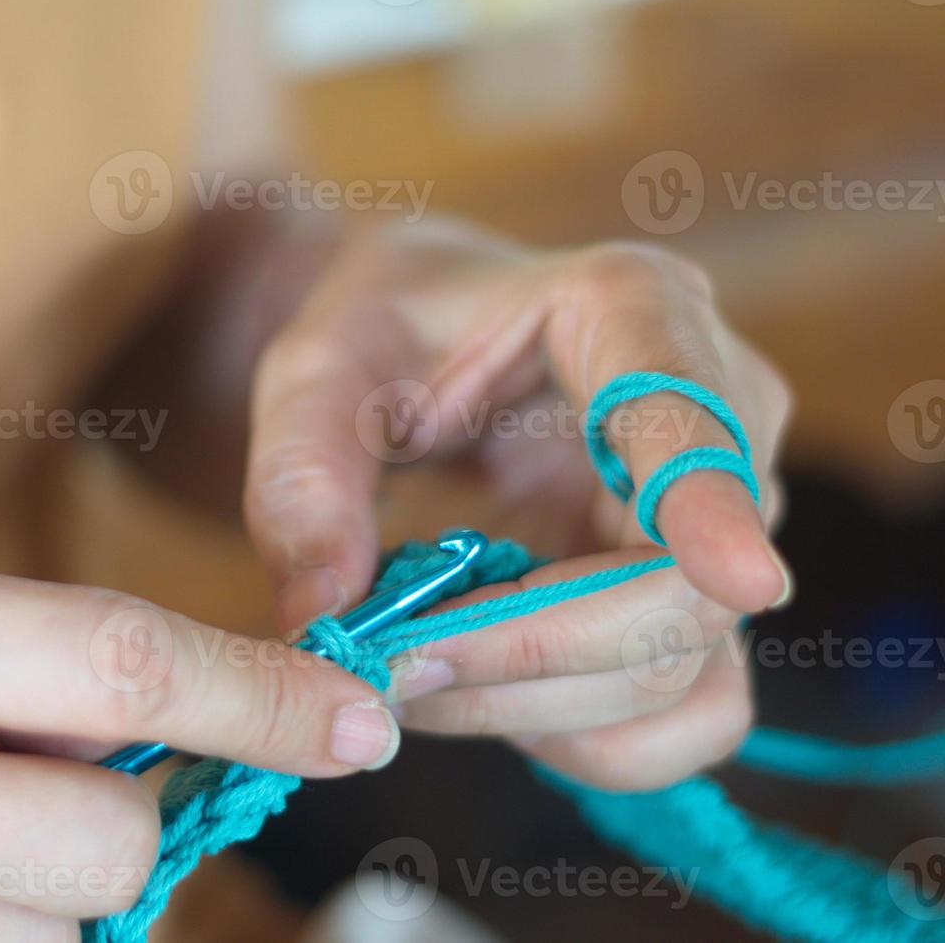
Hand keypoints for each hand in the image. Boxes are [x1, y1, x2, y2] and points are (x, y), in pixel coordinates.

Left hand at [243, 222, 791, 789]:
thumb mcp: (314, 373)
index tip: (738, 579)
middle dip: (527, 652)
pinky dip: (585, 738)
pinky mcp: (698, 599)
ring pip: (682, 670)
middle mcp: (717, 413)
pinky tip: (488, 700)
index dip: (715, 501)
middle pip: (681, 586)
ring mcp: (722, 518)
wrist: (417, 350)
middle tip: (388, 663)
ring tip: (411, 674)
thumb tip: (322, 618)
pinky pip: (691, 712)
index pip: (691, 409)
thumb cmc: (378, 336)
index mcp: (628, 307)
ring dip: (537, 706)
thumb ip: (305, 479)